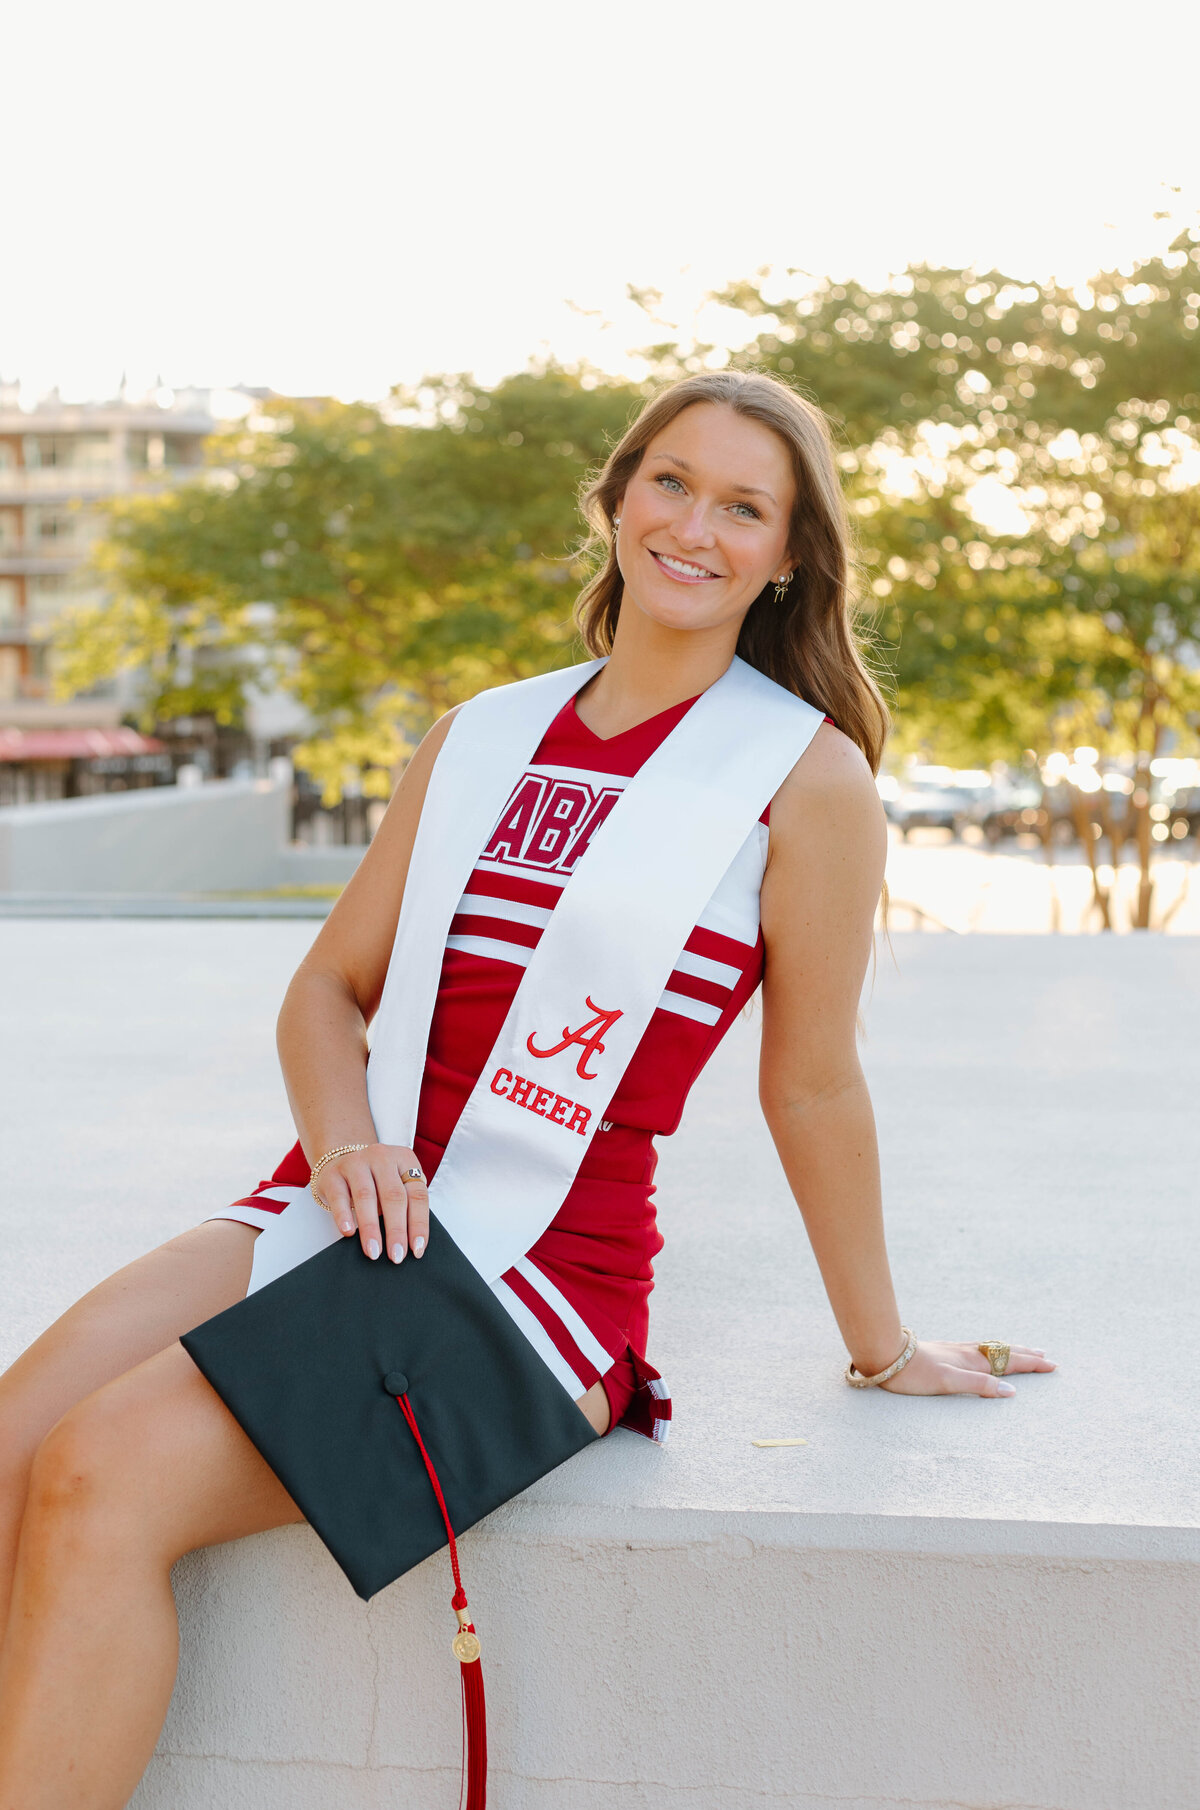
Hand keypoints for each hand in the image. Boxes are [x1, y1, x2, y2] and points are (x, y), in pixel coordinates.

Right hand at [313, 1143, 429, 1264]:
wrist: (341, 1158)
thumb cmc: (376, 1179)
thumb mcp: (396, 1183)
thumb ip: (405, 1206)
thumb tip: (411, 1244)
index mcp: (405, 1159)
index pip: (417, 1195)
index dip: (418, 1224)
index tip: (417, 1249)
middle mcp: (382, 1157)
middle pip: (393, 1197)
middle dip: (396, 1230)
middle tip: (396, 1256)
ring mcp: (356, 1163)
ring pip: (366, 1197)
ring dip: (371, 1228)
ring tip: (374, 1251)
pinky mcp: (333, 1174)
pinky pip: (339, 1196)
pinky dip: (344, 1215)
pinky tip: (348, 1231)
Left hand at [878, 1340, 1055, 1397]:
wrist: (886, 1355)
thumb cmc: (915, 1373)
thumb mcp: (948, 1382)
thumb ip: (979, 1385)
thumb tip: (1011, 1392)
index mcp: (972, 1361)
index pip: (1009, 1362)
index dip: (1031, 1364)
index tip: (1052, 1365)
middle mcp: (967, 1353)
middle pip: (1004, 1352)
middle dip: (1026, 1356)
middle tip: (1047, 1357)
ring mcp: (956, 1350)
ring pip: (992, 1348)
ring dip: (1011, 1350)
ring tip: (1025, 1350)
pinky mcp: (945, 1350)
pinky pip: (978, 1348)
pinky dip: (992, 1349)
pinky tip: (986, 1350)